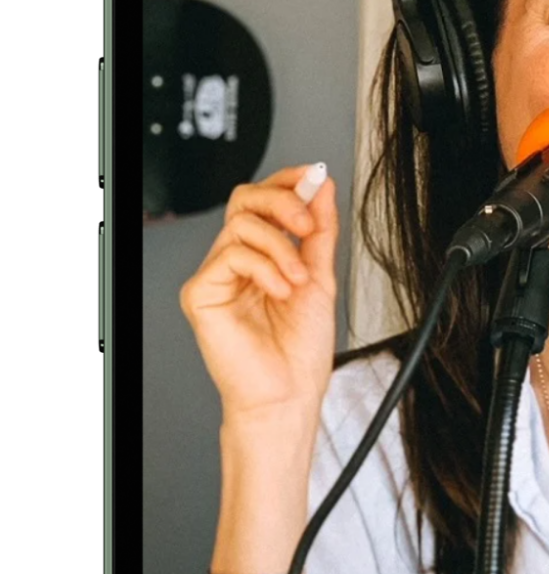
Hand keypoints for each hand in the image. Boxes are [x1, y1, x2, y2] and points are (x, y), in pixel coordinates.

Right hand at [180, 165, 338, 423]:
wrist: (288, 395)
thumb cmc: (299, 352)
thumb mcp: (321, 278)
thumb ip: (320, 232)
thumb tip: (322, 188)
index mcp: (264, 256)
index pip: (266, 201)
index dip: (289, 182)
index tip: (316, 177)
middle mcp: (238, 261)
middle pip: (246, 199)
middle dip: (283, 201)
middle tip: (307, 224)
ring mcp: (217, 276)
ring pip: (242, 223)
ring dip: (282, 246)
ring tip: (299, 279)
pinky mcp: (201, 293)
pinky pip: (231, 254)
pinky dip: (265, 267)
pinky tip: (279, 290)